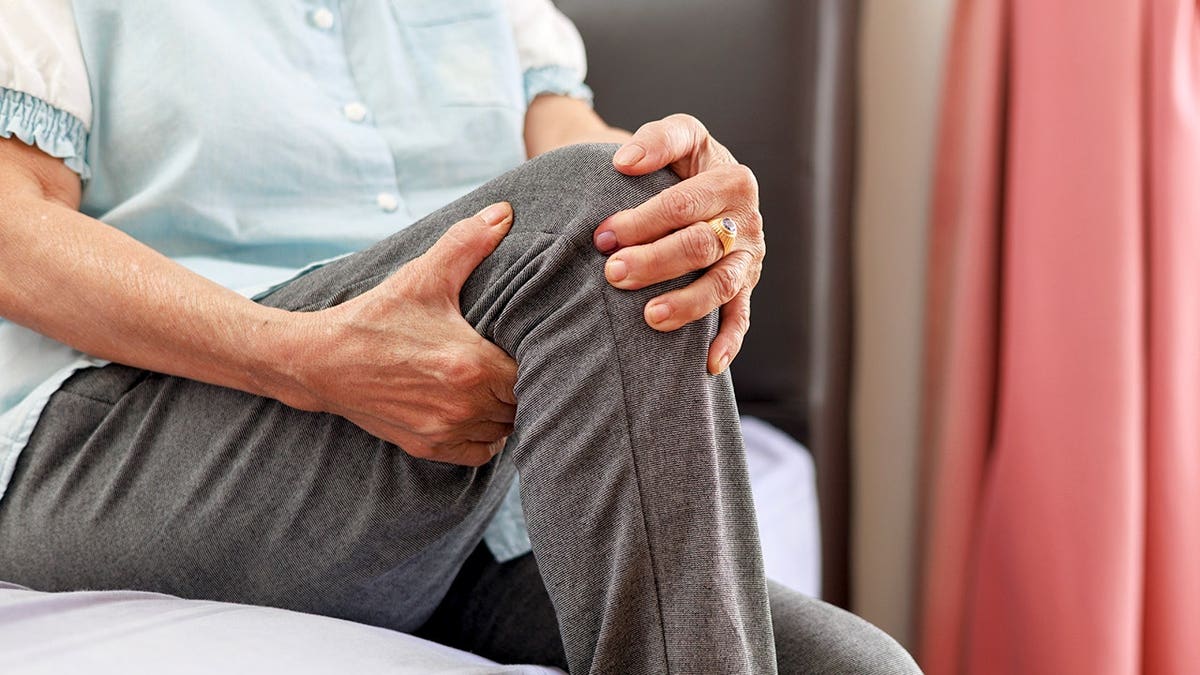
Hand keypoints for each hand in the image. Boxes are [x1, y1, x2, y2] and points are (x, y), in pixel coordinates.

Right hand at [281, 203, 517, 465]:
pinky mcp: (429, 447)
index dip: (536, 360)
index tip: (526, 345)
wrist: (321, 361)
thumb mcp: (423, 276)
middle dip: (524, 385)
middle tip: (516, 363)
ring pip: (504, 431)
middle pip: (522, 404)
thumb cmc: (375, 317)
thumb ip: (468, 243)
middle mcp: (463, 404)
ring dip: (506, 411)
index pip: (532, 373)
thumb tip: (504, 211)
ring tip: (499, 386)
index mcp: (471, 364)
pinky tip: (478, 410)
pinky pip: (480, 453)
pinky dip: (485, 436)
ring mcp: (445, 429)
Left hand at [593, 114, 763, 374]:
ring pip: (721, 285)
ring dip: (686, 303)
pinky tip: (708, 363)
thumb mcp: (678, 137)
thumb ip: (657, 140)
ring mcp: (748, 259)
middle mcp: (746, 221)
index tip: (603, 236)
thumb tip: (624, 163)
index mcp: (732, 179)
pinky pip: (740, 318)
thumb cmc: (681, 163)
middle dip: (655, 262)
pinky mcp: (745, 288)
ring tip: (650, 317)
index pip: (685, 204)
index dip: (643, 220)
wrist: (700, 183)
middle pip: (701, 246)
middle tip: (613, 274)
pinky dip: (728, 341)